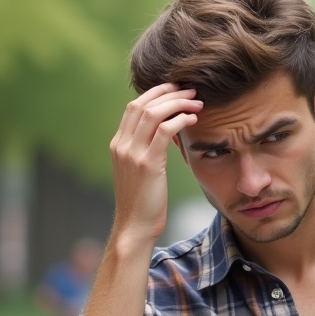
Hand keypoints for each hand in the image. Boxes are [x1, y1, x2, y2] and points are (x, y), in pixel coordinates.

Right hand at [109, 83, 200, 244]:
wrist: (135, 226)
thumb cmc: (143, 202)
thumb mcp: (139, 171)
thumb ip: (145, 150)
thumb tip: (163, 133)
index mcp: (118, 144)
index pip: (133, 107)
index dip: (155, 93)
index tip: (176, 89)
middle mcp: (122, 145)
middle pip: (142, 104)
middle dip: (168, 92)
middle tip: (190, 89)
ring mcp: (132, 153)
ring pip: (153, 113)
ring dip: (177, 102)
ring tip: (196, 102)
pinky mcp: (147, 164)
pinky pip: (165, 131)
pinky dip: (180, 119)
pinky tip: (193, 119)